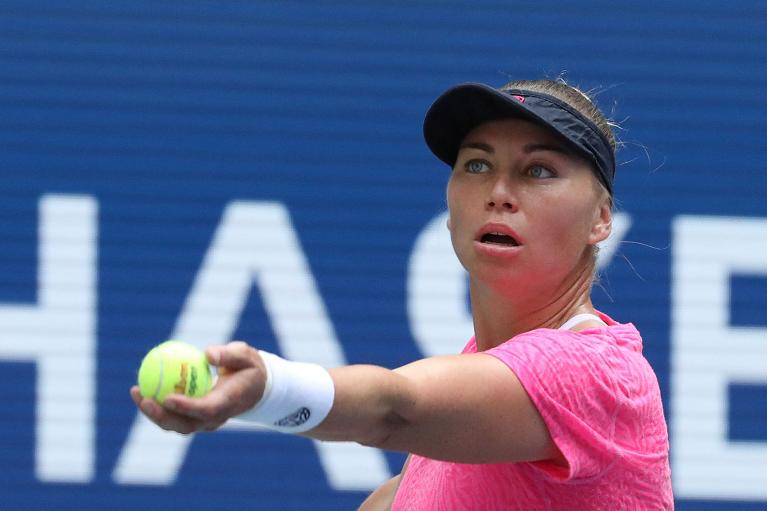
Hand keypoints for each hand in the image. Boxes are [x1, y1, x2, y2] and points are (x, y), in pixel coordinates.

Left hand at [130, 341, 267, 433]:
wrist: (255, 387)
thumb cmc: (249, 368)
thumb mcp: (245, 355)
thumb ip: (229, 354)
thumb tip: (207, 354)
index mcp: (229, 403)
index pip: (206, 410)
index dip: (186, 407)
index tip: (167, 397)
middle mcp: (216, 417)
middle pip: (186, 425)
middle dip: (162, 417)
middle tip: (144, 399)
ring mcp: (205, 421)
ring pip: (176, 424)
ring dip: (154, 413)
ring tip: (136, 392)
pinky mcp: (196, 418)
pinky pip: (174, 415)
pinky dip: (157, 405)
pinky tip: (142, 389)